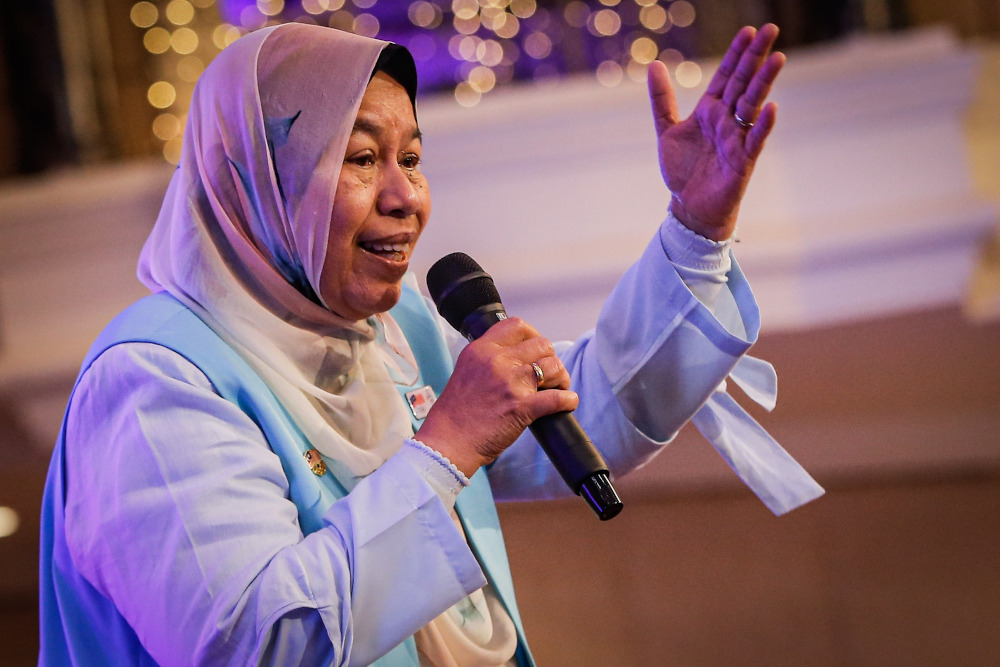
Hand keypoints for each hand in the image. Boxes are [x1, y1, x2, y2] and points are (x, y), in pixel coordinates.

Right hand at [415, 317, 576, 476]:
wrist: (448, 441)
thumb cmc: (456, 413)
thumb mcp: (467, 371)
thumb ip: (488, 360)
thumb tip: (516, 356)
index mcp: (481, 350)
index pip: (517, 326)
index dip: (534, 335)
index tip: (537, 348)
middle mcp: (497, 361)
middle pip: (542, 344)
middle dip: (551, 358)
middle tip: (549, 374)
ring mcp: (511, 382)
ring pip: (553, 366)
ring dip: (561, 377)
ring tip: (557, 388)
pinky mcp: (522, 407)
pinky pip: (559, 398)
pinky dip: (568, 400)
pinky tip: (567, 403)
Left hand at [649, 24, 784, 240]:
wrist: (689, 206)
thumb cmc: (683, 170)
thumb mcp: (667, 130)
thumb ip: (662, 99)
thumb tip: (654, 64)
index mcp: (710, 110)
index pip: (727, 75)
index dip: (736, 53)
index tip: (748, 29)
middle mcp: (727, 120)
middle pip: (744, 83)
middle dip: (756, 57)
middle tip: (772, 29)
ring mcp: (737, 139)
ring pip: (753, 106)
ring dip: (764, 83)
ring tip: (777, 59)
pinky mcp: (742, 162)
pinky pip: (754, 141)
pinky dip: (763, 125)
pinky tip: (772, 108)